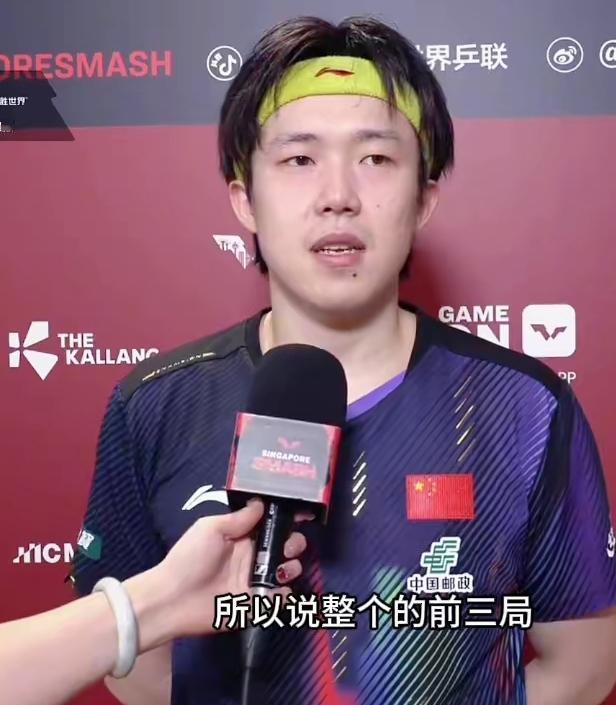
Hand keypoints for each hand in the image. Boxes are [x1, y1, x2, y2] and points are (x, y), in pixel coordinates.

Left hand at [125, 499, 307, 648]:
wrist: (172, 599)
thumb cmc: (189, 558)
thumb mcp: (211, 529)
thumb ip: (239, 518)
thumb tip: (262, 503)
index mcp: (242, 537)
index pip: (270, 525)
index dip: (287, 520)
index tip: (304, 514)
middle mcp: (251, 558)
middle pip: (285, 547)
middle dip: (294, 544)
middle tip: (288, 547)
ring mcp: (254, 581)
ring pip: (286, 571)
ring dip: (292, 567)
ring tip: (284, 569)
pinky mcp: (254, 605)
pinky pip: (278, 599)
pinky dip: (284, 595)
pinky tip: (278, 589)